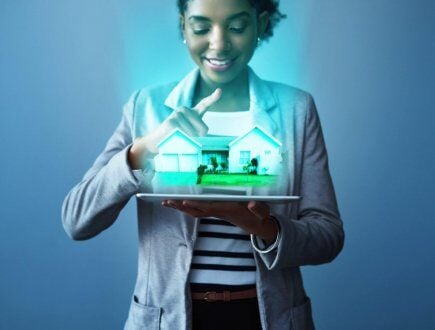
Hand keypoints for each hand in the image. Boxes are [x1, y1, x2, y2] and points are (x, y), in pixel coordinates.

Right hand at [128, 88, 221, 168]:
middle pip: (203, 129)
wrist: (155, 142)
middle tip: (184, 138)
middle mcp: (184, 110)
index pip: (204, 104)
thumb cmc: (175, 138)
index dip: (213, 98)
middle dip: (198, 138)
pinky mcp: (171, 122)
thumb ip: (198, 134)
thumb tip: (201, 136)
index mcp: (191, 112)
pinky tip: (173, 139)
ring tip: (177, 138)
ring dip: (188, 141)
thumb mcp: (189, 135)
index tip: (220, 91)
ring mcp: (177, 114)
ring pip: (194, 134)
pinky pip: (185, 136)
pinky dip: (181, 142)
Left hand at [162, 200, 277, 243]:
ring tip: (166, 202)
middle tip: (166, 201)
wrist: (259, 226)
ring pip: (196, 211)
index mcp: (228, 210)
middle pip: (196, 210)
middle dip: (181, 206)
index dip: (196, 205)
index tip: (183, 201)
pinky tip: (180, 202)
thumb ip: (259, 209)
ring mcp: (217, 212)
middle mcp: (219, 212)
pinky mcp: (217, 211)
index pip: (209, 207)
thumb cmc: (260, 217)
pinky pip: (199, 209)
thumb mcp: (263, 212)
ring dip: (181, 207)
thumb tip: (252, 204)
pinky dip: (188, 206)